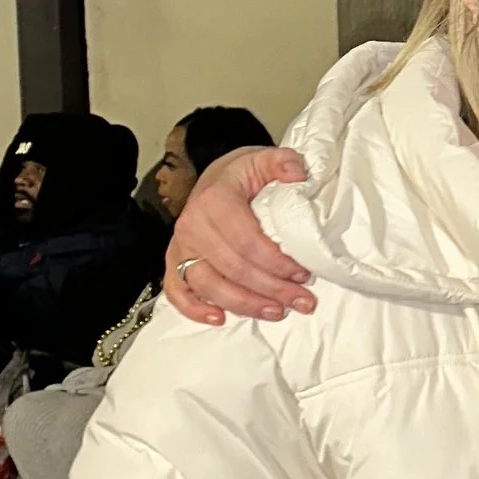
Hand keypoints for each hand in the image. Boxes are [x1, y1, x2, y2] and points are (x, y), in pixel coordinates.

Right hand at [165, 147, 315, 324]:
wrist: (216, 178)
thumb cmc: (242, 175)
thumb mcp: (264, 159)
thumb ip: (283, 162)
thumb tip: (298, 175)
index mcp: (214, 200)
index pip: (247, 241)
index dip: (276, 262)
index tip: (303, 273)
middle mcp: (192, 226)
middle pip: (233, 268)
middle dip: (271, 289)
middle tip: (302, 300)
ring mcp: (181, 247)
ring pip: (209, 285)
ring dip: (244, 304)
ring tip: (277, 312)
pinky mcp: (175, 262)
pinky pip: (177, 291)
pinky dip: (194, 309)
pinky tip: (220, 319)